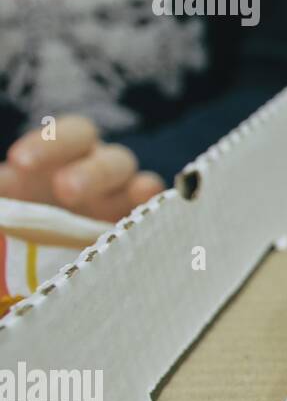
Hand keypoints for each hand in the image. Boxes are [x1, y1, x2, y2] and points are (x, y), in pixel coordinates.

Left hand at [0, 116, 163, 220]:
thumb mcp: (6, 204)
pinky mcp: (142, 227)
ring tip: (111, 219)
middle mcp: (101, 174)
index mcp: (67, 160)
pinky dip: (155, 208)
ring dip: (123, 192)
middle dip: (89, 171)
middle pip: (109, 157)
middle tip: (65, 191)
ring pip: (137, 180)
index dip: (50, 143)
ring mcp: (126, 202)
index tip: (19, 163)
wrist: (38, 265)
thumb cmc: (18, 228)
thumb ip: (0, 198)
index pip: (71, 135)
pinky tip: (144, 212)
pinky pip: (157, 211)